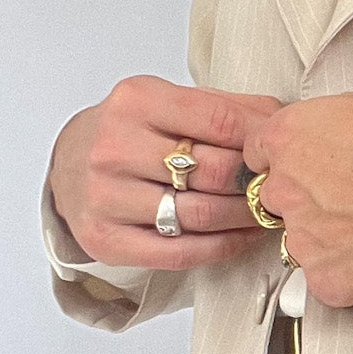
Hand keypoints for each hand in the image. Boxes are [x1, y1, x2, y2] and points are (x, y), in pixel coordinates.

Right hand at [49, 75, 284, 268]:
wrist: (69, 165)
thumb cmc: (130, 131)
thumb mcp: (167, 103)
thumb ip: (223, 107)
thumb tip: (282, 120)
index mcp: (135, 102)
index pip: (217, 120)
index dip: (260, 139)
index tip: (284, 150)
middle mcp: (114, 147)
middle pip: (212, 171)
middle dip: (256, 181)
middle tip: (281, 187)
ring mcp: (106, 196)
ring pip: (200, 214)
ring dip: (245, 217)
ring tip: (265, 212)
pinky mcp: (107, 239)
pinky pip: (180, 251)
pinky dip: (222, 246)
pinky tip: (241, 236)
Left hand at [241, 86, 352, 308]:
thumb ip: (342, 119)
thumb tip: (347, 130)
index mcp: (289, 137)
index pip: (260, 150)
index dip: (291, 156)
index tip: (311, 163)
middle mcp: (284, 188)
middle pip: (277, 197)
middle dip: (307, 197)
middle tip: (351, 196)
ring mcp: (302, 238)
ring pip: (300, 240)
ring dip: (327, 235)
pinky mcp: (325, 278)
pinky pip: (326, 276)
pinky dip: (348, 270)